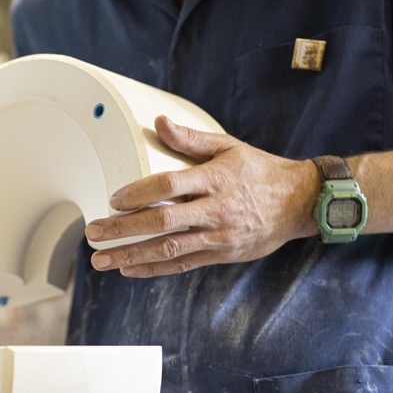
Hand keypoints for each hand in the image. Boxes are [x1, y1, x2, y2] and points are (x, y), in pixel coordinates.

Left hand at [84, 115, 319, 276]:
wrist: (300, 202)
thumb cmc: (260, 170)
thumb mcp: (229, 146)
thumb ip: (191, 139)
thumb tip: (159, 123)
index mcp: (216, 180)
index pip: (170, 186)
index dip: (139, 193)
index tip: (113, 200)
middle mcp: (216, 210)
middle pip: (162, 223)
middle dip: (123, 230)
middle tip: (92, 232)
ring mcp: (218, 236)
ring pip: (168, 250)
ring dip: (131, 256)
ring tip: (100, 259)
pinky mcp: (221, 255)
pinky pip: (182, 265)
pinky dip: (153, 269)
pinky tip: (129, 269)